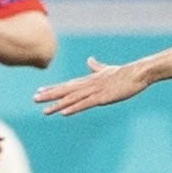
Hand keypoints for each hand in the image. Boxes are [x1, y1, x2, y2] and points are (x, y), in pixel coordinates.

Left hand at [33, 56, 148, 115]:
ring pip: (72, 99)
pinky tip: (63, 112)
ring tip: (45, 110)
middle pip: (65, 91)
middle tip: (34, 99)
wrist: (137, 73)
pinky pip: (84, 104)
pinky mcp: (102, 98)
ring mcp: (94, 91)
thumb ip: (96, 66)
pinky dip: (73, 108)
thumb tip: (89, 60)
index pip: (67, 85)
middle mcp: (88, 85)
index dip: (53, 88)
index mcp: (89, 80)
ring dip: (57, 105)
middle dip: (49, 95)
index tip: (40, 91)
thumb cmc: (125, 72)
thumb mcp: (107, 70)